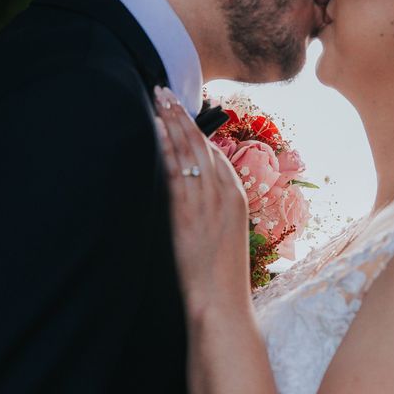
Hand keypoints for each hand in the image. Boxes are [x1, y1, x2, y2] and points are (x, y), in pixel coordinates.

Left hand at [155, 89, 250, 317]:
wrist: (222, 302)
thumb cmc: (223, 274)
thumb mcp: (227, 234)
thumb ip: (216, 208)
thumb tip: (198, 191)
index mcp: (237, 197)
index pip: (216, 153)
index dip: (197, 129)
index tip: (183, 111)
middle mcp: (225, 194)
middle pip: (202, 145)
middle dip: (183, 115)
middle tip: (166, 91)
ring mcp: (207, 203)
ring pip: (189, 153)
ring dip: (172, 123)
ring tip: (158, 99)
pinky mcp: (188, 216)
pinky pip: (176, 174)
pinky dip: (166, 150)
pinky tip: (156, 131)